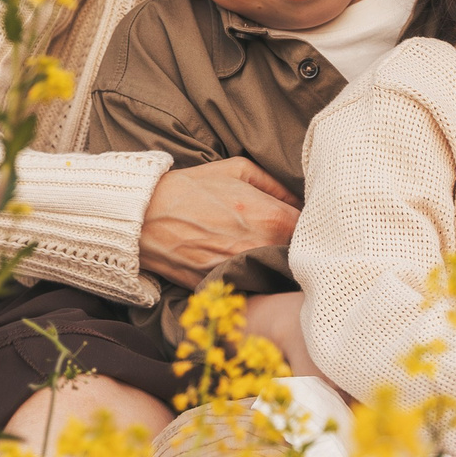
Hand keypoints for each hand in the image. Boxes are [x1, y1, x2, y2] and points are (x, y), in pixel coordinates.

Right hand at [138, 157, 300, 288]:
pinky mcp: (224, 286)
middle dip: (296, 245)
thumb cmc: (191, 188)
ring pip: (275, 271)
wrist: (144, 217)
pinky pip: (251, 284)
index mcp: (271, 217)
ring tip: (263, 250)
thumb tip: (299, 199)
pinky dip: (252, 277)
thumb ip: (276, 184)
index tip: (301, 223)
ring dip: (275, 262)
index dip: (309, 226)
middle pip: (297, 254)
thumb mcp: (237, 169)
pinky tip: (243, 264)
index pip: (310, 230)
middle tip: (285, 237)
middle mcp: (262, 247)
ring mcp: (243, 270)